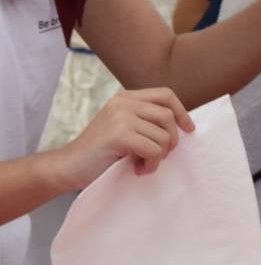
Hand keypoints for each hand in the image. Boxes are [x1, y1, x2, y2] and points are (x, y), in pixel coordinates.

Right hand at [56, 88, 194, 186]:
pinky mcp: (119, 134)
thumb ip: (145, 121)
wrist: (67, 167)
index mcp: (125, 97)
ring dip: (159, 156)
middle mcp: (123, 102)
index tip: (189, 129)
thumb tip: (184, 125)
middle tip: (158, 156)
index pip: (165, 95)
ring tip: (143, 164)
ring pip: (163, 135)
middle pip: (168, 116)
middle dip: (171, 140)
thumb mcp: (123, 128)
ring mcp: (120, 117)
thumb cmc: (99, 153)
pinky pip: (154, 149)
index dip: (182, 112)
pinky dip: (151, 164)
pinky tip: (137, 169)